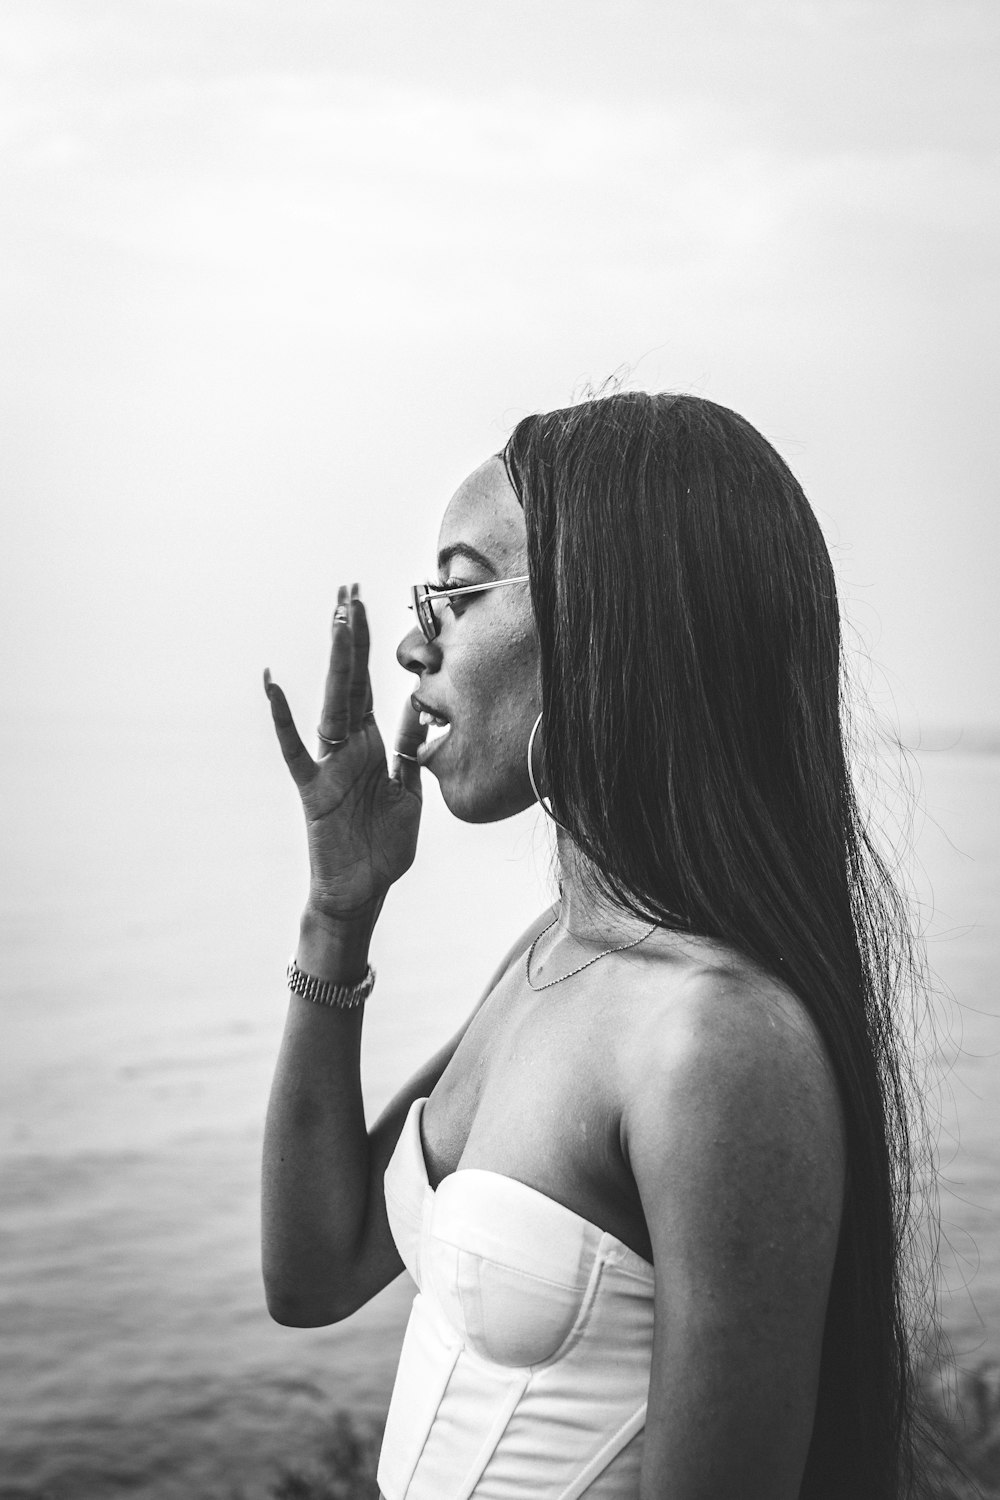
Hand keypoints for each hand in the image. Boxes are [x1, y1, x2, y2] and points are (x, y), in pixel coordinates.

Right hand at [264, 584, 425, 921]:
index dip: (367, 646)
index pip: (368, 684)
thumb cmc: (382, 848)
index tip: (364, 603)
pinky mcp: (314, 790)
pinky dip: (283, 719)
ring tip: (336, 617)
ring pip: (332, 702)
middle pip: (349, 681)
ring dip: (336, 660)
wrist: (362, 892)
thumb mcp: (408, 793)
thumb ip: (410, 752)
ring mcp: (328, 765)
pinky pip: (295, 750)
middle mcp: (347, 747)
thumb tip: (421, 709)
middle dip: (350, 636)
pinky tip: (273, 684)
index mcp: (371, 745)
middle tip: (348, 589)